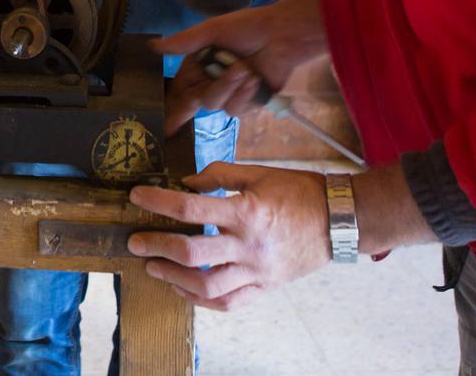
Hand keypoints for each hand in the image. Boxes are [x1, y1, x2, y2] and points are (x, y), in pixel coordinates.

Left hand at [126, 163, 330, 309]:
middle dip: (157, 246)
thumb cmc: (300, 191)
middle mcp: (249, 245)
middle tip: (135, 241)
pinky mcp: (264, 287)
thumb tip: (186, 184)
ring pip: (206, 285)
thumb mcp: (259, 173)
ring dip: (173, 278)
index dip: (158, 202)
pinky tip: (183, 288)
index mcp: (246, 211)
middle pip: (192, 252)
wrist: (339, 220)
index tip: (137, 196)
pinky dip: (200, 299)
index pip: (190, 208)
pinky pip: (227, 302)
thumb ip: (219, 175)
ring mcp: (257, 271)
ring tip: (154, 267)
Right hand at [155, 0, 327, 134]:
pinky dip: (245, 94)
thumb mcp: (213, 30)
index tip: (161, 128)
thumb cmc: (247, 27)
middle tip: (203, 93)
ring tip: (246, 68)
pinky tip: (255, 79)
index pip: (178, 91)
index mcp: (197, 66)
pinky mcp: (248, 103)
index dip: (170, 109)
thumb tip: (153, 46)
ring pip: (216, 104)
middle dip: (206, 92)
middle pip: (195, 101)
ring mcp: (229, 94)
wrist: (283, 34)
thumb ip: (184, 42)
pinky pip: (237, 108)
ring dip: (229, 87)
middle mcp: (209, 82)